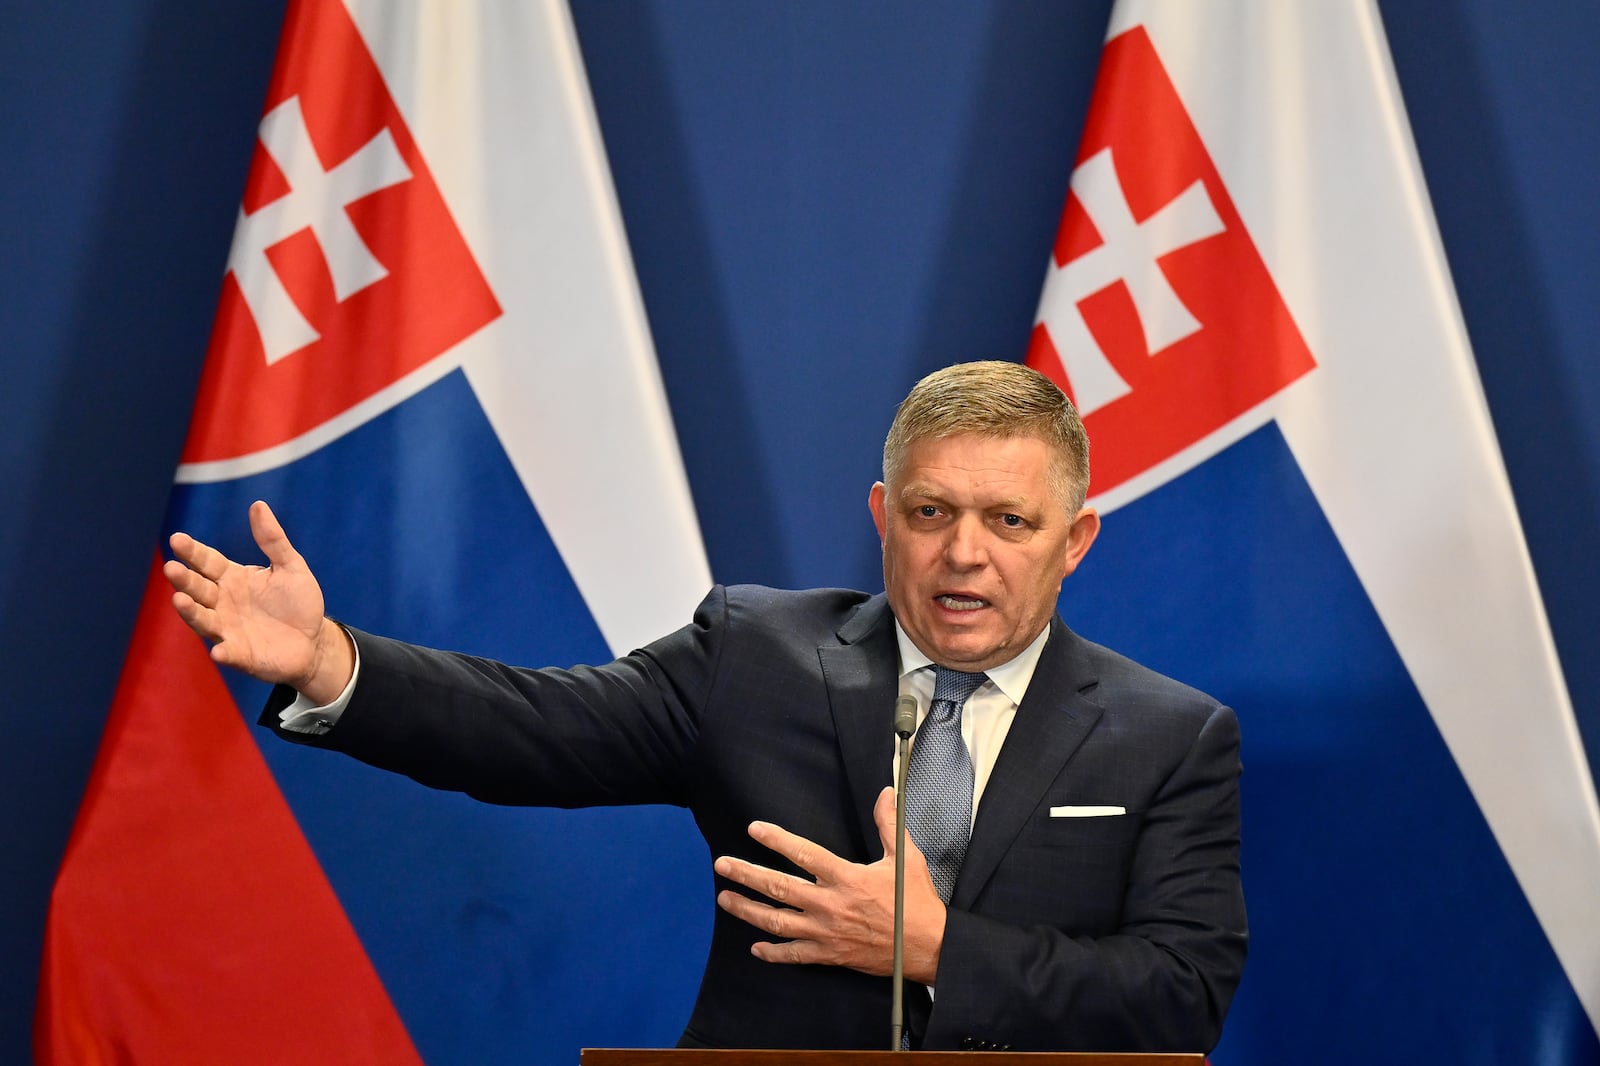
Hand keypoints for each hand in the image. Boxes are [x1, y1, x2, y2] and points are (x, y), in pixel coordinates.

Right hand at [163, 500, 352, 703]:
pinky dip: (223, 652)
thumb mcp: (291, 567)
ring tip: (180, 600)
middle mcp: (223, 603)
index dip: (192, 551)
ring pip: (203, 620)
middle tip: (171, 568)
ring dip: (191, 612)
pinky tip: (219, 650)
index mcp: (232, 578)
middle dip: (184, 579)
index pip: (207, 562)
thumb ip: (273, 540)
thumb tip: (258, 505)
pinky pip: (229, 653)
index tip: (177, 539)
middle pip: (198, 589)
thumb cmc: (298, 602)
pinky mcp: (241, 655)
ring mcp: (228, 630)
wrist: (314, 640)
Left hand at [714, 786, 946, 983]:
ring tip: (724, 899)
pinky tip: (755, 947)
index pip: (804, 854)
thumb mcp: (905, 857)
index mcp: (847, 877)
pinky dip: (772, 953)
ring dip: (747, 910)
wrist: (928, 947)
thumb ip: (889, 824)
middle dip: (746, 874)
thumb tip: (885, 793)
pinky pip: (794, 955)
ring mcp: (826, 932)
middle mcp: (830, 904)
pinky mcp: (830, 955)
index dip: (776, 840)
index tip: (754, 829)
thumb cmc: (916, 902)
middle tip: (722, 865)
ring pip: (777, 921)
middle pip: (779, 887)